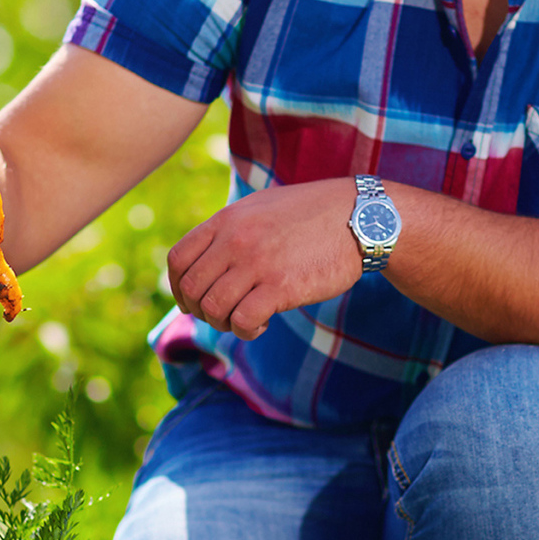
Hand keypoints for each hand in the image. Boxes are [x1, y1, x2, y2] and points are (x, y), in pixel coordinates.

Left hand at [167, 178, 364, 338]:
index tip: (192, 301)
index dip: (178, 288)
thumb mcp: (261, 209)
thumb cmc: (312, 216)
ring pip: (213, 308)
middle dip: (201, 311)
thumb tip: (204, 259)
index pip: (178, 260)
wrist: (360, 218)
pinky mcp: (281, 286)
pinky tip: (263, 324)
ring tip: (245, 319)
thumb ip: (230, 230)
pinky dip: (246, 330)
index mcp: (227, 220)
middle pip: (192, 288)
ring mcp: (257, 263)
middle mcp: (235, 240)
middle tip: (223, 315)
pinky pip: (243, 320)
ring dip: (223, 323)